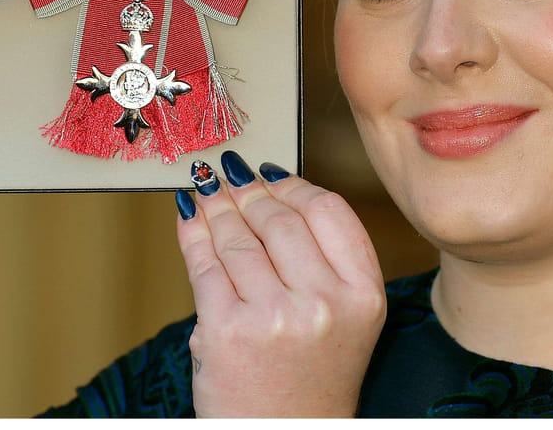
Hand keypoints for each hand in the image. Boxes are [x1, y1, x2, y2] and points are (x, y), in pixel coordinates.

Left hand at [175, 152, 386, 416]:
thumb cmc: (310, 377)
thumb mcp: (345, 316)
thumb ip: (321, 255)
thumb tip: (270, 185)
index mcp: (363, 295)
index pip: (328, 210)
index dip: (293, 184)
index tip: (271, 175)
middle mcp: (324, 303)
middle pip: (279, 218)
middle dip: (248, 191)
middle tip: (231, 177)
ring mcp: (274, 317)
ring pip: (237, 237)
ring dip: (216, 206)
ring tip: (207, 193)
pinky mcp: (227, 330)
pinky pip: (204, 264)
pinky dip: (192, 233)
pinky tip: (189, 216)